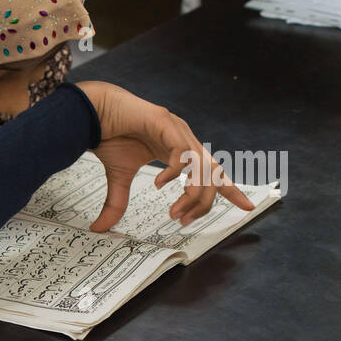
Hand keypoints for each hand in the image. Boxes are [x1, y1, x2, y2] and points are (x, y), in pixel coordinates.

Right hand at [75, 81, 254, 231]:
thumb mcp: (118, 176)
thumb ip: (117, 202)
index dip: (230, 190)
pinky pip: (182, 152)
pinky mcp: (165, 123)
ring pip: (201, 166)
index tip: (247, 207)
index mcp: (179, 149)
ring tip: (175, 212)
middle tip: (185, 221)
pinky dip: (174, 171)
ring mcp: (177, 130)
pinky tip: (158, 183)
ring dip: (192, 194)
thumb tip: (100, 228)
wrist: (93, 112)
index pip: (212, 172)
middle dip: (204, 202)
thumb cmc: (108, 137)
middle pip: (211, 174)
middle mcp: (184, 139)